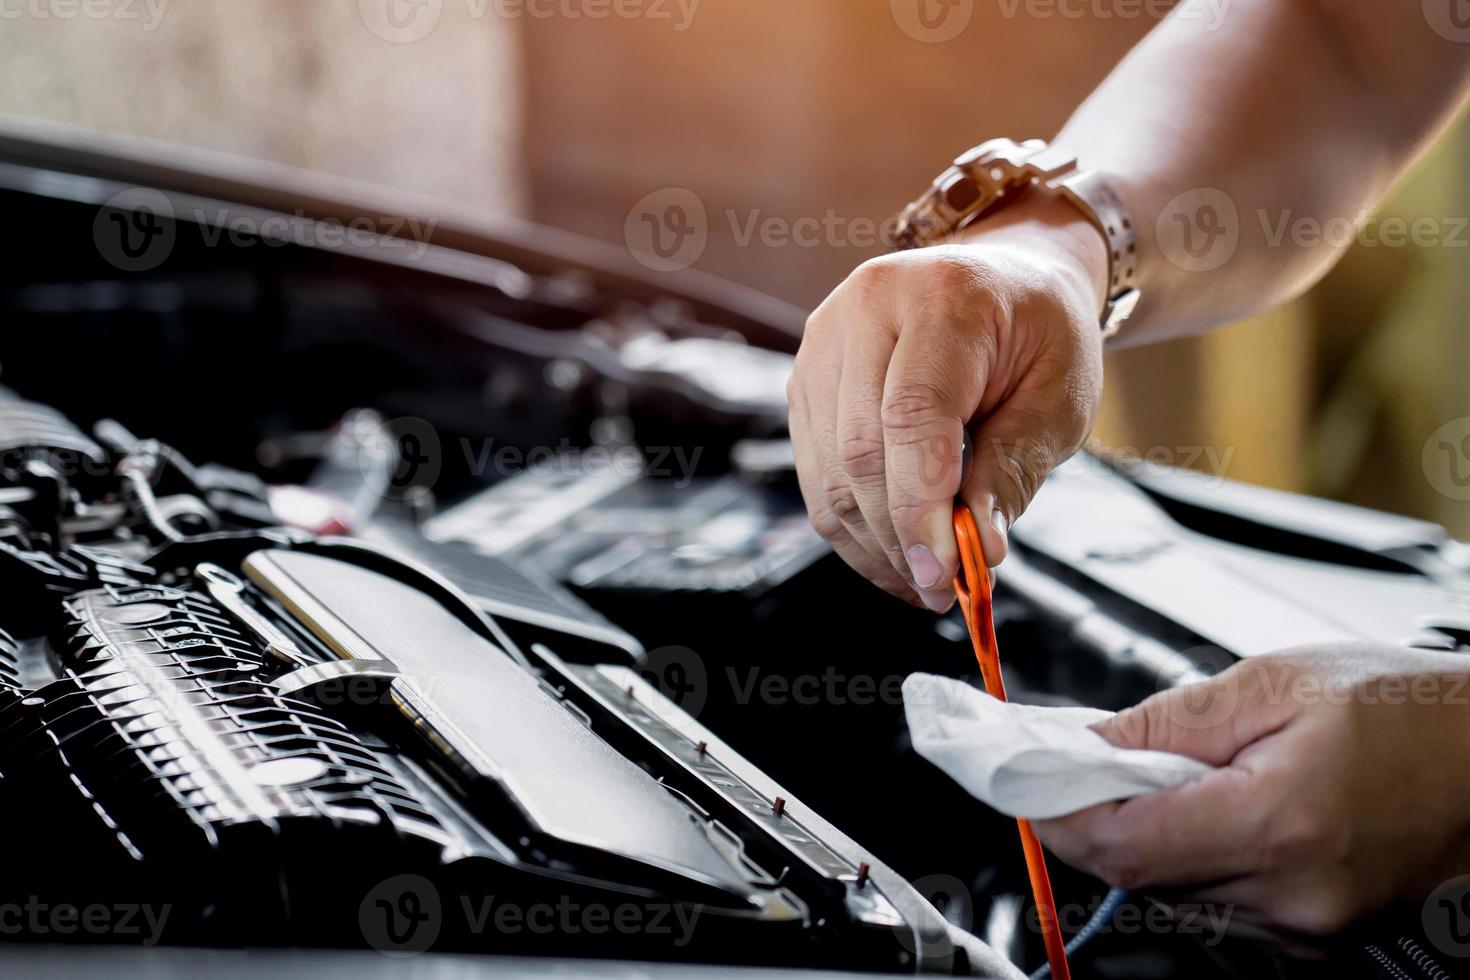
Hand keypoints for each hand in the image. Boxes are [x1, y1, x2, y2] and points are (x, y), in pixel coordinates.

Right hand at [787, 191, 1108, 611]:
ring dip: (874, 542)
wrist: (1004, 278)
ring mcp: (823, 341)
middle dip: (900, 535)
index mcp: (942, 296)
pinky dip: (853, 524)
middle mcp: (865, 307)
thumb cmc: (1040, 333)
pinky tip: (895, 553)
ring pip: (829, 470)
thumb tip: (982, 550)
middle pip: (860, 449)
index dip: (921, 505)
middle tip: (943, 590)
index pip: (911, 415)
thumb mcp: (1059, 397)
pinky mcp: (805, 377)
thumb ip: (1014, 468)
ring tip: (925, 581)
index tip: (947, 574)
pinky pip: (816, 471)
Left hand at [1034, 645, 1469, 936]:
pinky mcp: (1318, 932)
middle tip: (1074, 761)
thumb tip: (1085, 744)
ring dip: (1143, 835)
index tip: (1021, 779)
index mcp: (1280, 824)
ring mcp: (1309, 927)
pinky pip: (1222, 902)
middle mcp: (1294, 897)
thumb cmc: (1414, 711)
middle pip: (1139, 875)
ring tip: (1156, 773)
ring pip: (1174, 893)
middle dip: (1093, 818)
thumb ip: (1169, 721)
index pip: (1121, 847)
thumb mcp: (1279, 682)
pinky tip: (1209, 804)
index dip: (1055, 814)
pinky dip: (1193, 853)